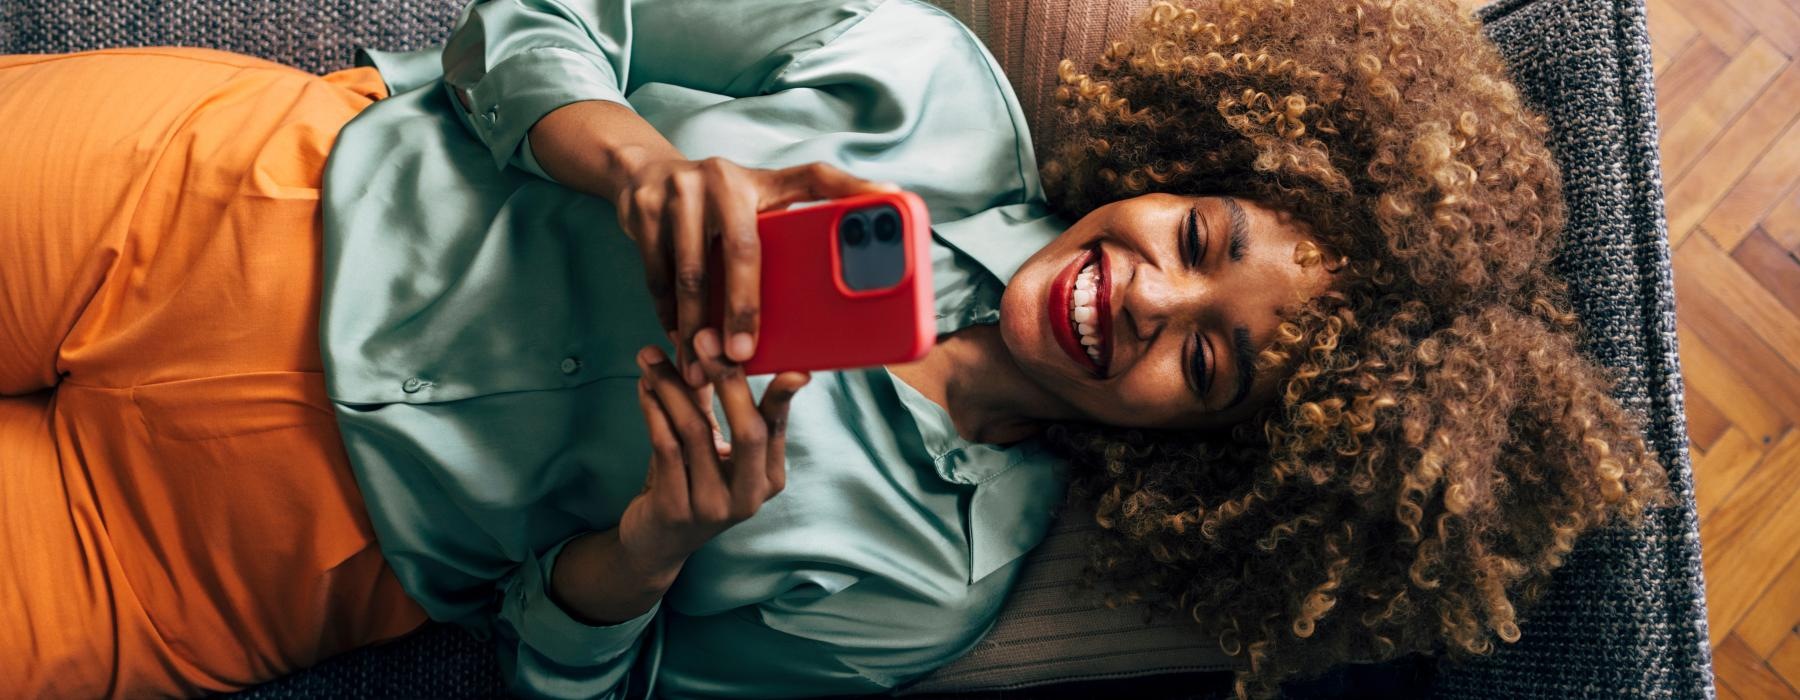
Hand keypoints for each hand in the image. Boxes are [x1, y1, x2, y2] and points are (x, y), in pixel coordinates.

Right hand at [612, 157, 897, 385]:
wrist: (642, 174)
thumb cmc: (716, 206)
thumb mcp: (754, 208)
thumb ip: (790, 235)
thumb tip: (836, 293)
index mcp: (765, 180)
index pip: (819, 178)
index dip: (858, 188)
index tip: (895, 203)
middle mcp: (724, 177)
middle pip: (744, 250)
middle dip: (743, 310)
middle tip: (742, 355)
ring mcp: (680, 189)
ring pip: (692, 273)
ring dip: (695, 327)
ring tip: (701, 368)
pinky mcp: (642, 206)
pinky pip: (657, 274)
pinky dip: (666, 313)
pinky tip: (677, 340)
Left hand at [617, 330, 810, 571]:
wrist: (654, 543)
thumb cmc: (687, 483)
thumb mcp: (709, 446)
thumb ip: (712, 402)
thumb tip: (710, 342)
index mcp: (768, 478)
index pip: (777, 427)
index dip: (783, 395)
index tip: (791, 364)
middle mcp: (748, 496)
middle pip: (749, 430)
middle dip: (727, 379)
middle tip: (705, 338)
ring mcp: (712, 507)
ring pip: (696, 432)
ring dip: (672, 387)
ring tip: (652, 356)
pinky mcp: (676, 509)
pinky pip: (666, 447)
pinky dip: (654, 410)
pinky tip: (644, 386)